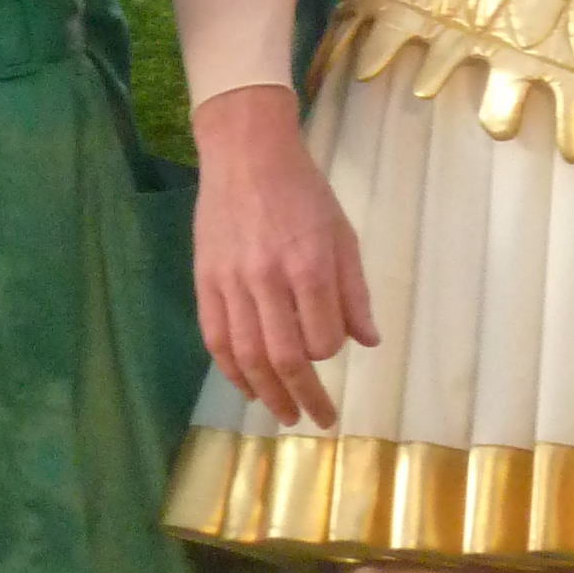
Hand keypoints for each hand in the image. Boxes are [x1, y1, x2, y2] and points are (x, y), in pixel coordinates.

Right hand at [190, 83, 379, 427]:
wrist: (245, 153)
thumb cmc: (303, 191)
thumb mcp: (342, 234)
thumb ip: (354, 291)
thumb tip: (367, 342)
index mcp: (308, 265)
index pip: (322, 337)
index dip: (329, 353)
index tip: (332, 354)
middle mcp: (268, 279)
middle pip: (284, 357)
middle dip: (302, 396)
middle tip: (316, 419)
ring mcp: (231, 282)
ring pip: (247, 355)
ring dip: (266, 393)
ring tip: (283, 414)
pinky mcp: (205, 280)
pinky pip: (216, 338)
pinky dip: (231, 370)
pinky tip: (247, 387)